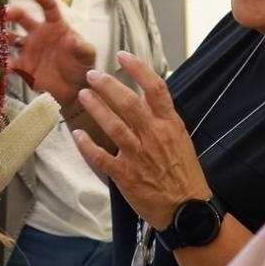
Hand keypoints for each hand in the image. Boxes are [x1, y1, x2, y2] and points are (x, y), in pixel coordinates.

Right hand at [6, 0, 95, 105]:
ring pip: (12, 39)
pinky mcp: (23, 67)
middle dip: (14, 13)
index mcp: (55, 26)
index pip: (49, 9)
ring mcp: (29, 50)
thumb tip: (71, 39)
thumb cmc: (81, 65)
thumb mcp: (86, 55)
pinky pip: (10, 65)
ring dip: (4, 36)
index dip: (43, 1)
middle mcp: (38, 34)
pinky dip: (2, 66)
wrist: (74, 88)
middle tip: (7, 12)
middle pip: (23, 18)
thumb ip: (81, 47)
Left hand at [71, 51, 211, 228]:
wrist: (187, 210)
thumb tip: (144, 95)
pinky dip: (87, 146)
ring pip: (113, 126)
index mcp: (170, 125)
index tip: (122, 55)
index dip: (138, 69)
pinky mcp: (126, 175)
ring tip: (83, 95)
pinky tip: (77, 134)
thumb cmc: (184, 174)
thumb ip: (161, 117)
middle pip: (129, 103)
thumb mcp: (180, 139)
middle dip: (108, 85)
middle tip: (92, 75)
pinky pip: (101, 157)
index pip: (155, 89)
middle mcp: (154, 136)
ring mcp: (139, 156)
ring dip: (96, 108)